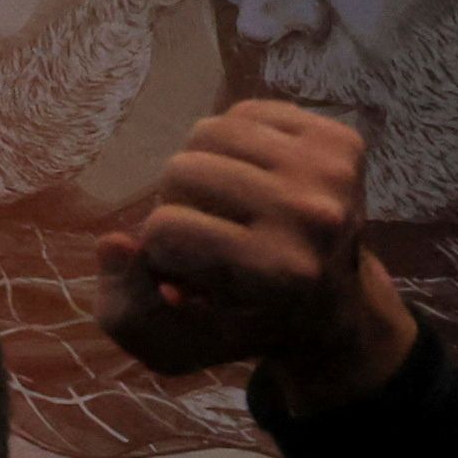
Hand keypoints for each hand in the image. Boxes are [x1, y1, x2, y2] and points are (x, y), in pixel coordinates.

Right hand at [96, 101, 421, 409]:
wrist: (332, 304)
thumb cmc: (239, 324)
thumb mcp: (171, 345)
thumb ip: (125, 309)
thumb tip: (114, 242)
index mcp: (275, 271)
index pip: (166, 228)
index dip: (157, 248)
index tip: (183, 271)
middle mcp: (311, 216)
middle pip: (182, 170)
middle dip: (174, 202)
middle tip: (203, 231)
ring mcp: (331, 172)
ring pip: (210, 131)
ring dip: (199, 168)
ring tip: (221, 201)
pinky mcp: (342, 140)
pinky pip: (249, 112)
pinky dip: (234, 144)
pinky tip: (250, 177)